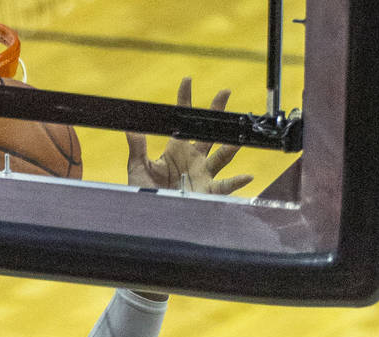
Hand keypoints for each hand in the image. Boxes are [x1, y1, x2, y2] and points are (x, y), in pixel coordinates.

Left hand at [126, 77, 253, 194]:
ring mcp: (202, 173)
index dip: (185, 100)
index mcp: (176, 148)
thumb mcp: (137, 167)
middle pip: (209, 131)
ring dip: (230, 146)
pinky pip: (224, 185)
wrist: (148, 213)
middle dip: (216, 112)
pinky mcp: (207, 191)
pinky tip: (247, 176)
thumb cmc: (143, 191)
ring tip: (238, 137)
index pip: (182, 120)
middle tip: (225, 92)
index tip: (187, 81)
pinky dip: (236, 181)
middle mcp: (193, 158)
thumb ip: (137, 147)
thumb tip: (130, 127)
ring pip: (221, 156)